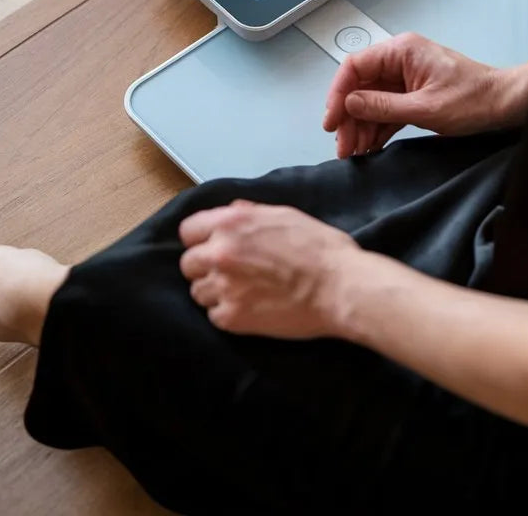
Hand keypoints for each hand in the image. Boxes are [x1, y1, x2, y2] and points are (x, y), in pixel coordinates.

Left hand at [179, 200, 359, 338]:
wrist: (340, 286)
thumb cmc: (320, 248)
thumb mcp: (285, 215)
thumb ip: (250, 213)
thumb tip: (232, 211)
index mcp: (232, 223)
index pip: (188, 231)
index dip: (201, 239)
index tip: (212, 246)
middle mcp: (221, 252)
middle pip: (189, 264)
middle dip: (206, 267)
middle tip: (232, 272)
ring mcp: (224, 287)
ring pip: (198, 292)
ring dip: (215, 292)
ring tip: (243, 291)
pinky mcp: (232, 317)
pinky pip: (213, 316)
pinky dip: (228, 314)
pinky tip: (251, 308)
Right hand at [323, 32, 527, 158]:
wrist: (504, 104)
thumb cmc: (474, 99)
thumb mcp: (425, 108)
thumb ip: (383, 106)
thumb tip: (350, 104)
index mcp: (402, 51)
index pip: (355, 67)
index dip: (338, 94)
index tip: (332, 121)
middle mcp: (400, 60)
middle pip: (360, 87)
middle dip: (349, 118)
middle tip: (343, 146)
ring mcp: (406, 78)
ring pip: (370, 101)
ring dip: (361, 127)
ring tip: (355, 152)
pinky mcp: (413, 94)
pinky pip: (386, 110)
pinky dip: (377, 128)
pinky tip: (370, 146)